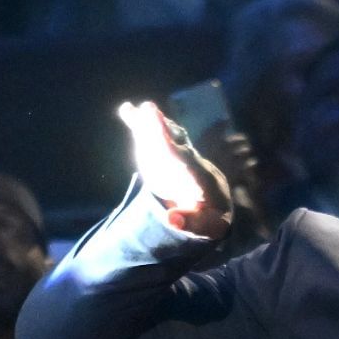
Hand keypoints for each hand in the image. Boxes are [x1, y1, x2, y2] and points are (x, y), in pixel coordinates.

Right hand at [117, 100, 232, 238]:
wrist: (212, 203)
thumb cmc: (211, 219)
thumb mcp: (209, 227)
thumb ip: (192, 224)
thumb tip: (171, 219)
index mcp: (204, 180)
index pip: (190, 164)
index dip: (177, 152)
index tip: (164, 142)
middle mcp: (193, 162)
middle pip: (177, 144)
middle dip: (163, 130)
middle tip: (149, 111)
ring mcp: (180, 155)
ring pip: (168, 136)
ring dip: (151, 123)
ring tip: (133, 110)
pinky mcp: (168, 153)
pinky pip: (156, 137)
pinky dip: (142, 125)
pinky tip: (127, 110)